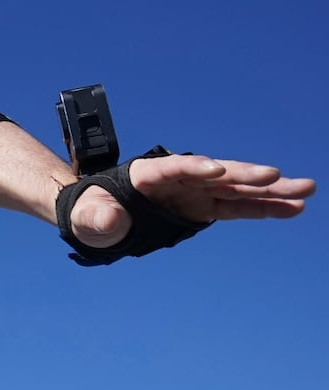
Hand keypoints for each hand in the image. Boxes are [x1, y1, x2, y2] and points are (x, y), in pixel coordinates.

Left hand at [70, 154, 316, 248]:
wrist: (95, 217)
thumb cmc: (88, 213)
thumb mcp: (85, 218)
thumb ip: (97, 219)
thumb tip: (109, 222)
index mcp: (145, 174)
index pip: (173, 167)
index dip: (195, 167)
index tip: (217, 170)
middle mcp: (176, 178)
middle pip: (214, 173)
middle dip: (244, 173)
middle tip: (277, 175)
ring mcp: (194, 192)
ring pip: (235, 187)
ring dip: (269, 190)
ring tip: (305, 190)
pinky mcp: (204, 207)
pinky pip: (238, 206)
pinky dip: (264, 207)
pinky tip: (293, 208)